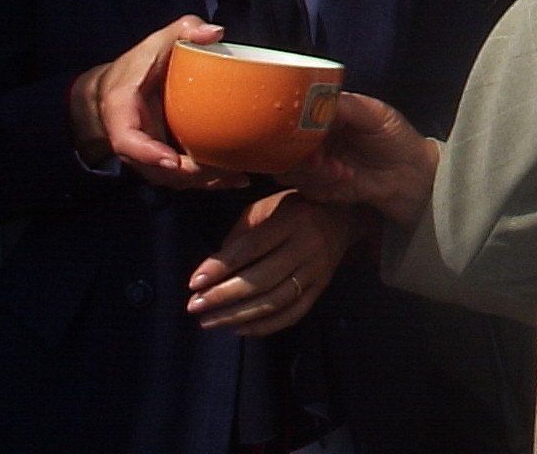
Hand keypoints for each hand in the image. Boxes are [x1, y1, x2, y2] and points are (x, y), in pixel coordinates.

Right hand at [67, 15, 246, 190]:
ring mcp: (147, 155)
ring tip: (238, 177)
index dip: (147, 153)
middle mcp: (133, 141)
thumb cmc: (139, 64)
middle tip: (224, 170)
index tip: (172, 160)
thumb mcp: (158, 41)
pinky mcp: (163, 160)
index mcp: (122, 112)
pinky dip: (207, 181)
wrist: (116, 89)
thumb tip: (215, 32)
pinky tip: (237, 179)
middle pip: (157, 169)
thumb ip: (185, 30)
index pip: (127, 140)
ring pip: (172, 179)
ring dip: (202, 182)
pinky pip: (183, 177)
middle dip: (189, 175)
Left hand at [186, 189, 358, 335]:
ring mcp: (317, 270)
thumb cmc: (296, 208)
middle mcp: (307, 246)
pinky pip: (293, 313)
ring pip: (275, 300)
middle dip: (224, 295)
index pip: (251, 247)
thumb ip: (242, 233)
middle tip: (194, 306)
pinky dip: (265, 326)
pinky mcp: (322, 288)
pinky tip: (239, 328)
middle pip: (262, 279)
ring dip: (238, 315)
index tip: (193, 282)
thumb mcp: (267, 207)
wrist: (344, 216)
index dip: (221, 266)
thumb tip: (215, 267)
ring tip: (209, 321)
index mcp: (292, 220)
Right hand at [279, 94, 438, 229]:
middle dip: (298, 152)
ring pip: (288, 167)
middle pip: (283, 144)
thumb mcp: (376, 114)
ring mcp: (312, 163)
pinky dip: (320, 183)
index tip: (300, 128)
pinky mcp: (316, 186)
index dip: (291, 121)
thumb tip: (317, 96)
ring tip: (338, 169)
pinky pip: (304, 186)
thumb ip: (346, 105)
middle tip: (319, 157)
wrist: (410, 175)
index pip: (293, 114)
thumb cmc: (396, 137)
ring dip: (310, 170)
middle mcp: (312, 137)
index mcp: (324, 114)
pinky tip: (344, 177)